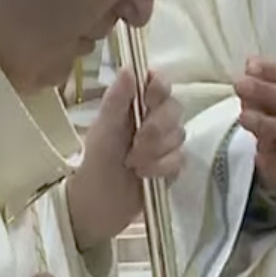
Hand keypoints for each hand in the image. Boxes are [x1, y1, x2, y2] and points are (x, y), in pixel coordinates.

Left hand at [69, 69, 184, 250]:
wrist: (96, 208)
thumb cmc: (94, 164)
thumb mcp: (103, 131)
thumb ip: (116, 101)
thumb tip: (129, 68)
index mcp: (133, 105)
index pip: (159, 82)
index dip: (159, 88)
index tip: (149, 100)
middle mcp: (152, 119)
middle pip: (174, 108)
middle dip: (156, 128)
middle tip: (136, 144)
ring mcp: (164, 143)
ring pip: (179, 134)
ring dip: (156, 151)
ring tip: (134, 164)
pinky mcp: (172, 165)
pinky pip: (181, 158)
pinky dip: (163, 167)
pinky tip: (146, 175)